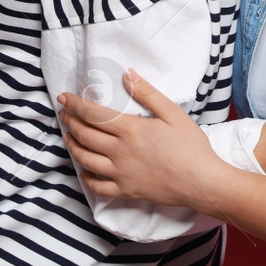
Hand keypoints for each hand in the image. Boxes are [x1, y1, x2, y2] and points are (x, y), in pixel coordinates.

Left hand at [59, 68, 222, 208]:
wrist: (202, 182)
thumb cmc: (191, 146)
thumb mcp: (173, 113)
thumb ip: (147, 93)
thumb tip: (127, 73)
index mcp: (131, 130)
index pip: (94, 114)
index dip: (75, 105)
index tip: (63, 98)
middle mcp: (120, 152)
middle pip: (85, 135)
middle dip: (70, 122)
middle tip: (64, 113)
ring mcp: (121, 174)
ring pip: (86, 160)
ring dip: (73, 146)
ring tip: (68, 136)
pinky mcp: (126, 191)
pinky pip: (98, 186)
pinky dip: (86, 177)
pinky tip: (84, 169)